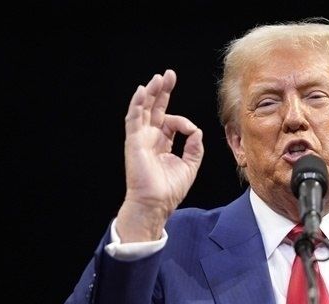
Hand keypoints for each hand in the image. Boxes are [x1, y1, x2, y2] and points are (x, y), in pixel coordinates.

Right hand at [116, 70, 203, 241]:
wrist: (156, 203)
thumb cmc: (170, 189)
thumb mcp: (189, 165)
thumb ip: (194, 146)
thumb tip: (196, 130)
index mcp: (163, 143)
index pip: (171, 122)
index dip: (183, 121)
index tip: (191, 130)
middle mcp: (150, 138)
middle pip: (155, 109)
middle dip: (162, 91)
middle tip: (169, 75)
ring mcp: (141, 139)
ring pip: (143, 110)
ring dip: (150, 93)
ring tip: (158, 78)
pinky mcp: (134, 141)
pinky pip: (133, 119)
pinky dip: (136, 104)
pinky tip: (141, 91)